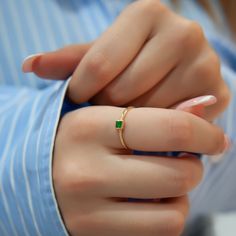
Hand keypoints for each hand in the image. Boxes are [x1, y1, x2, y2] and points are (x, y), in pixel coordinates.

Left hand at [23, 0, 229, 120]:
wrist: (176, 71)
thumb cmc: (133, 61)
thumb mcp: (103, 55)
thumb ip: (71, 60)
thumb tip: (31, 64)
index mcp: (149, 12)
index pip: (101, 63)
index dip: (83, 88)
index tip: (80, 98)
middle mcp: (184, 32)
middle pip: (124, 91)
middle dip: (111, 104)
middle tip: (113, 102)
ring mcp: (206, 62)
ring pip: (148, 112)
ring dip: (133, 118)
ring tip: (133, 109)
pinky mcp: (218, 93)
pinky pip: (172, 124)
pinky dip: (156, 127)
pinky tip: (152, 118)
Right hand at [53, 105, 226, 235]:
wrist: (37, 169)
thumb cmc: (79, 136)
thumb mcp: (105, 112)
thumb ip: (153, 109)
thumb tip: (205, 103)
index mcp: (88, 126)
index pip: (169, 128)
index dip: (204, 132)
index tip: (215, 137)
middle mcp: (86, 170)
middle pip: (179, 173)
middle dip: (193, 164)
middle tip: (182, 157)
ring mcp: (88, 209)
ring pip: (174, 209)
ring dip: (180, 192)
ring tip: (163, 178)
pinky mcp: (93, 234)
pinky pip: (159, 230)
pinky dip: (166, 213)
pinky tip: (151, 199)